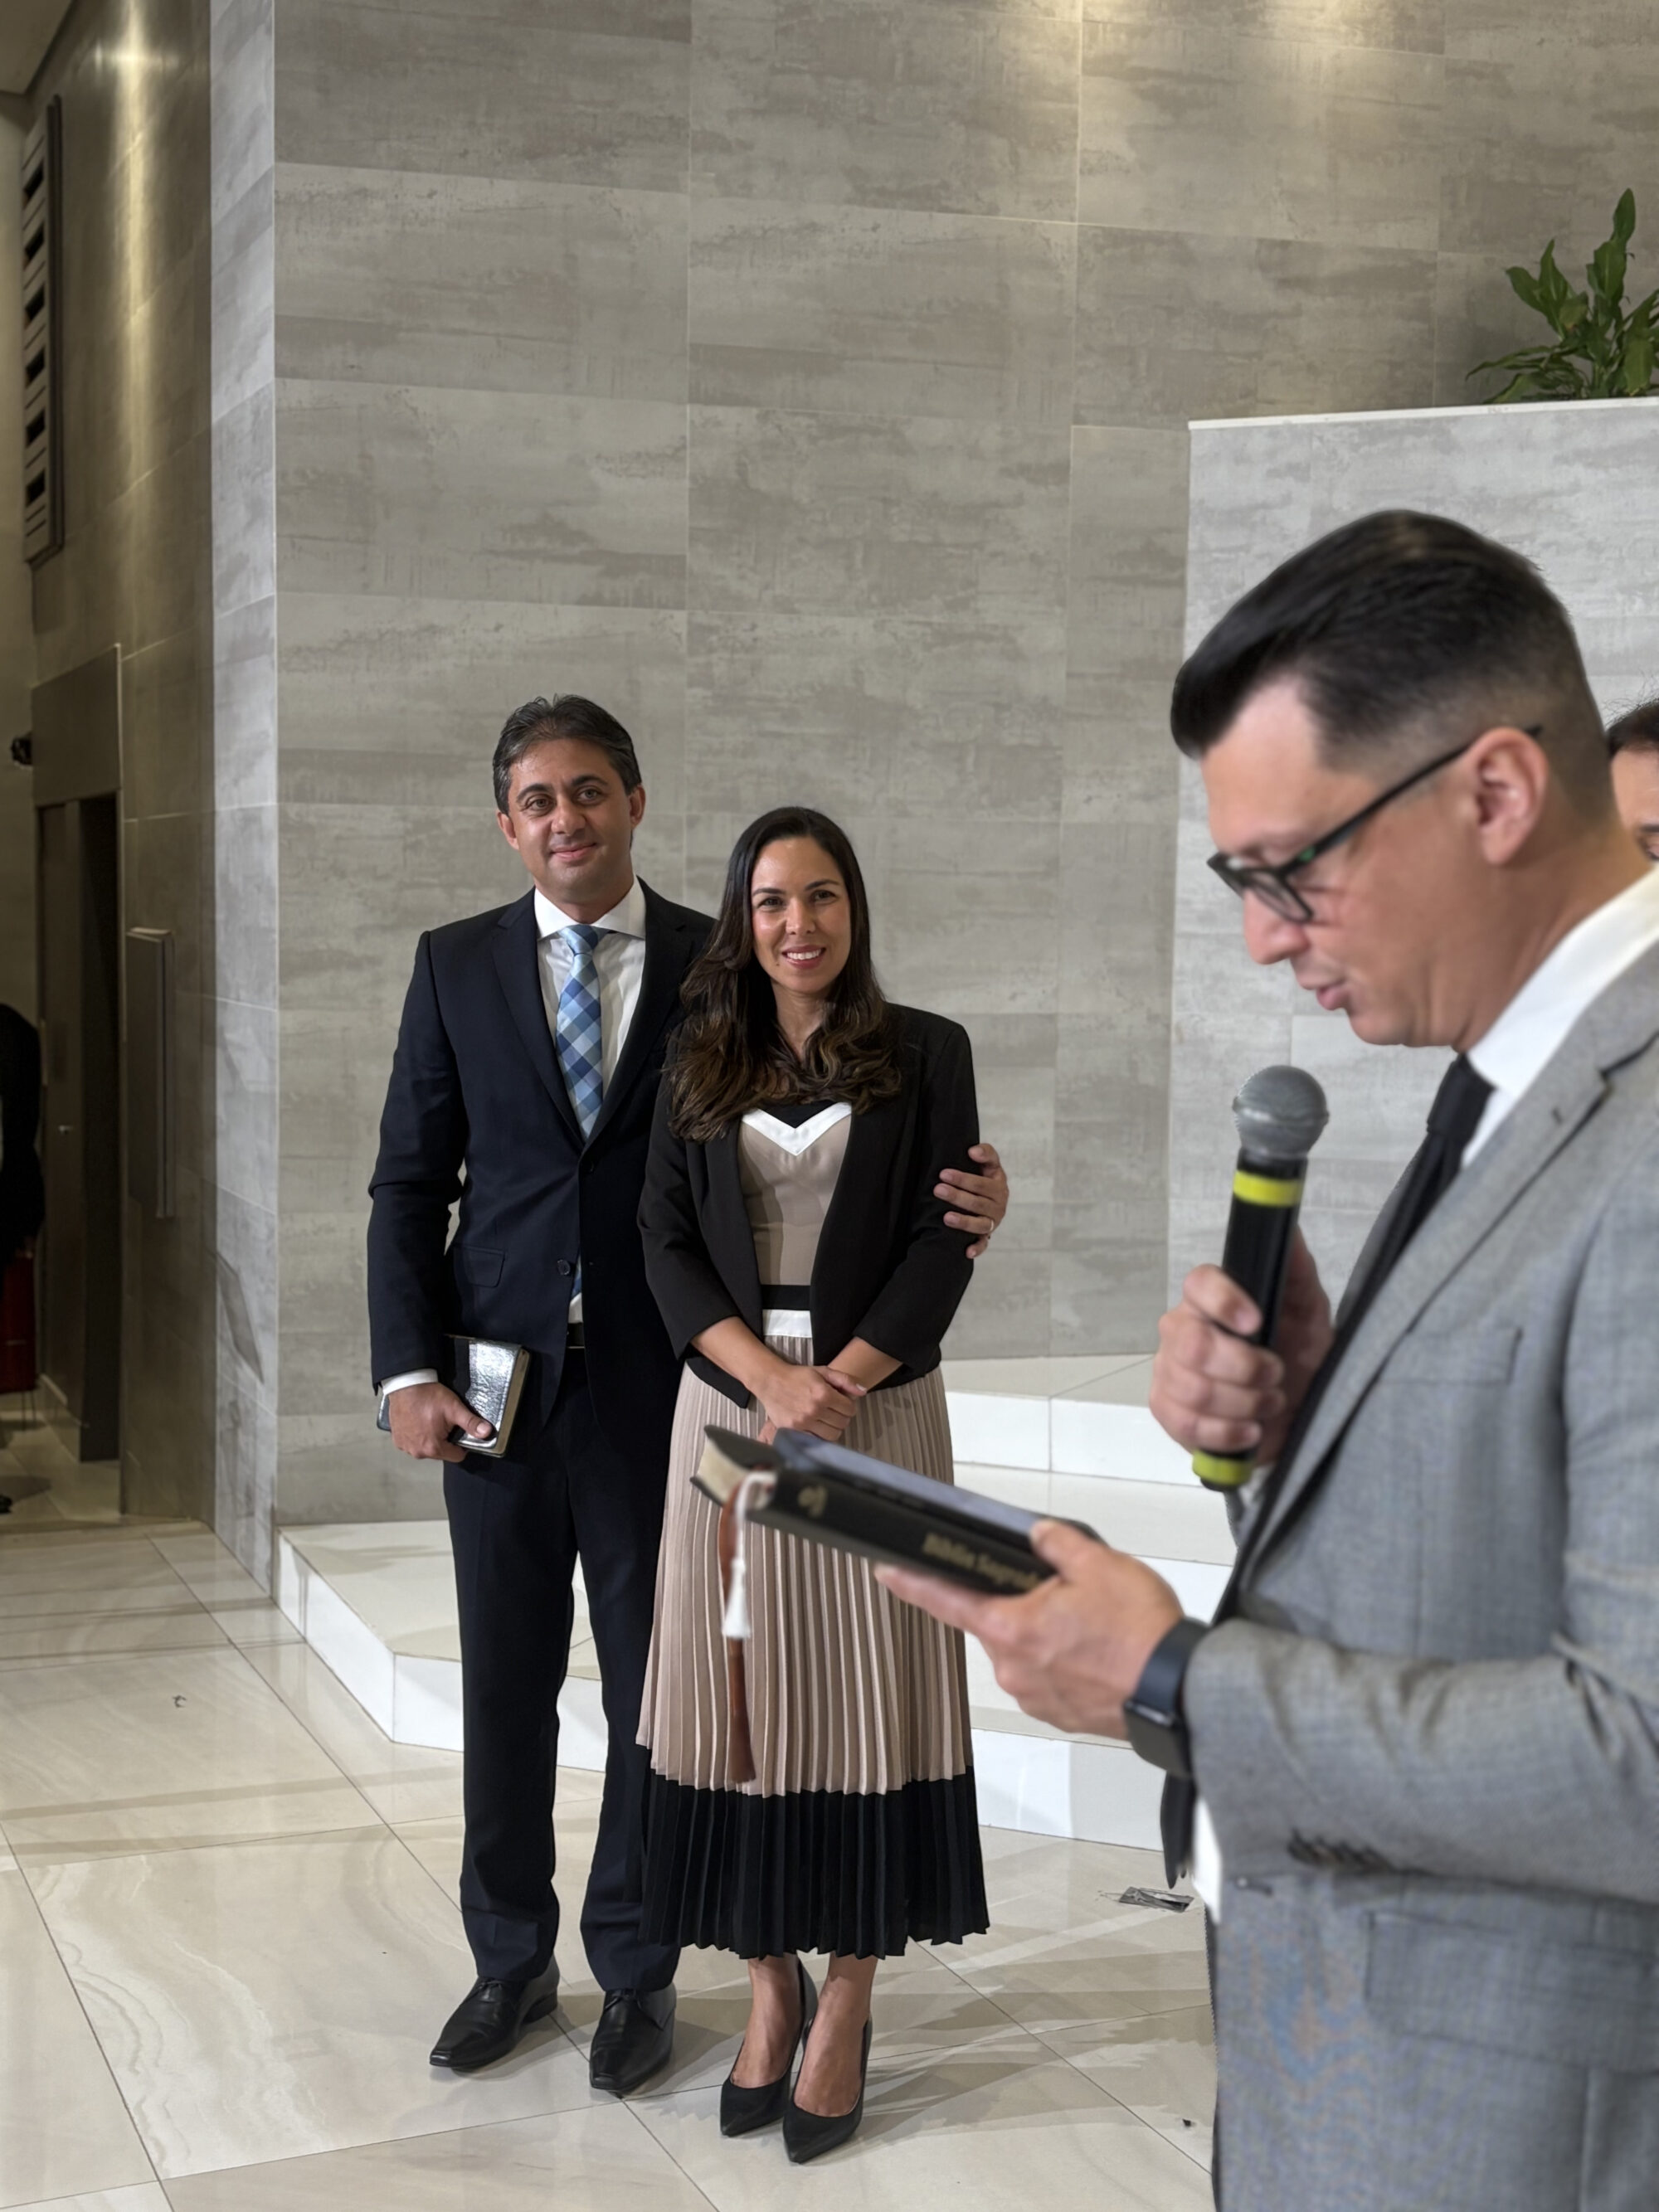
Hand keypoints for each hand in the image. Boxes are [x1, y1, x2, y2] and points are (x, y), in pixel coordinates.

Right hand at [386, 1381, 493, 1464]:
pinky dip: (417, 1436)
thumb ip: (471, 1423)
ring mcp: (406, 1447)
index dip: (461, 1444)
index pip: (457, 1456)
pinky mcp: (398, 1441)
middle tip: (443, 1422)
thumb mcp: (454, 1408)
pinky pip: (413, 1444)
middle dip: (445, 1440)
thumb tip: (487, 1432)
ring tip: (430, 1421)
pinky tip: (418, 1423)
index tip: (458, 1431)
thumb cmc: (428, 1396)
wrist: (405, 1384)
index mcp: (433, 1448)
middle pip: (441, 1453)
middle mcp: (418, 1452)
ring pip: (427, 1449)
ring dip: (430, 1439)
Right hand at [757, 1361, 865, 1442]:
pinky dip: (819, 1435)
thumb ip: (845, 1380)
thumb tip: (863, 1392)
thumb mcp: (823, 1371)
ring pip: (832, 1435)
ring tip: (826, 1420)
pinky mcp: (793, 1430)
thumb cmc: (798, 1376)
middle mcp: (815, 1409)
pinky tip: (816, 1427)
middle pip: (843, 1423)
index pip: (850, 1409)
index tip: (841, 1403)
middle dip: (842, 1417)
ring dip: (833, 1428)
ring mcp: (804, 1422)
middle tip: (834, 1411)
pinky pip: (816, 1440)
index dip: (848, 1406)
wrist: (771, 1381)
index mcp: (824, 1394)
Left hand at [878, 1522, 1181, 1737]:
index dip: (912, 1583)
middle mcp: (1013, 1668)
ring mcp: (1034, 1696)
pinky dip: (1064, 1661)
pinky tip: (1097, 1651)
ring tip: (1094, 1625)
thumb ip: (1057, 1543)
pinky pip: (1047, 1676)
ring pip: (1024, 1649)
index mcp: (1011, 1628)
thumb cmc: (1140, 1635)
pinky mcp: (1058, 1714)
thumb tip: (1037, 1536)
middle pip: (996, 1622)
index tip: (886, 1571)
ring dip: (1046, 1633)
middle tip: (1067, 1592)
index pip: (946, 1600)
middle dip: (1022, 1602)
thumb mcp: (1098, 1565)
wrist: (1177, 1693)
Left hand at [936, 1141, 1007, 1258]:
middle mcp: (999, 1205)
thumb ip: (986, 1153)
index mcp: (999, 1185)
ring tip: (946, 1217)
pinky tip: (966, 1251)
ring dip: (964, 1221)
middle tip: (938, 1189)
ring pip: (980, 1223)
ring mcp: (993, 1221)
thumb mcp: (989, 1163)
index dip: (964, 1178)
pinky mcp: (987, 1235)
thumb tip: (973, 1150)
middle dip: (957, 1196)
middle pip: (978, 1202)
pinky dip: (977, 1248)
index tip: (944, 1173)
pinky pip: (983, 1244)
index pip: (983, 1182)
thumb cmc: (983, 1176)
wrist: (988, 1195)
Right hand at [1148, 1229, 1332, 1465]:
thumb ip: (1295, 1270)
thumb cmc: (1297, 1354)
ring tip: (1270, 1404)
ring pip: (1193, 1389)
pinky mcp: (1166, 1410)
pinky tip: (1250, 1430)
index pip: (1198, 1284)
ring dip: (1244, 1403)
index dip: (1224, 1302)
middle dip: (1244, 1368)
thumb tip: (1289, 1228)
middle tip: (1276, 1376)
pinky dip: (1227, 1432)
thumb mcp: (1307, 1311)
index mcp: (1210, 1298)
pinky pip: (1186, 1423)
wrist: (1294, 1412)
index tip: (1258, 1322)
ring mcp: (1168, 1370)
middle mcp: (1181, 1328)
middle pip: (1192, 1344)